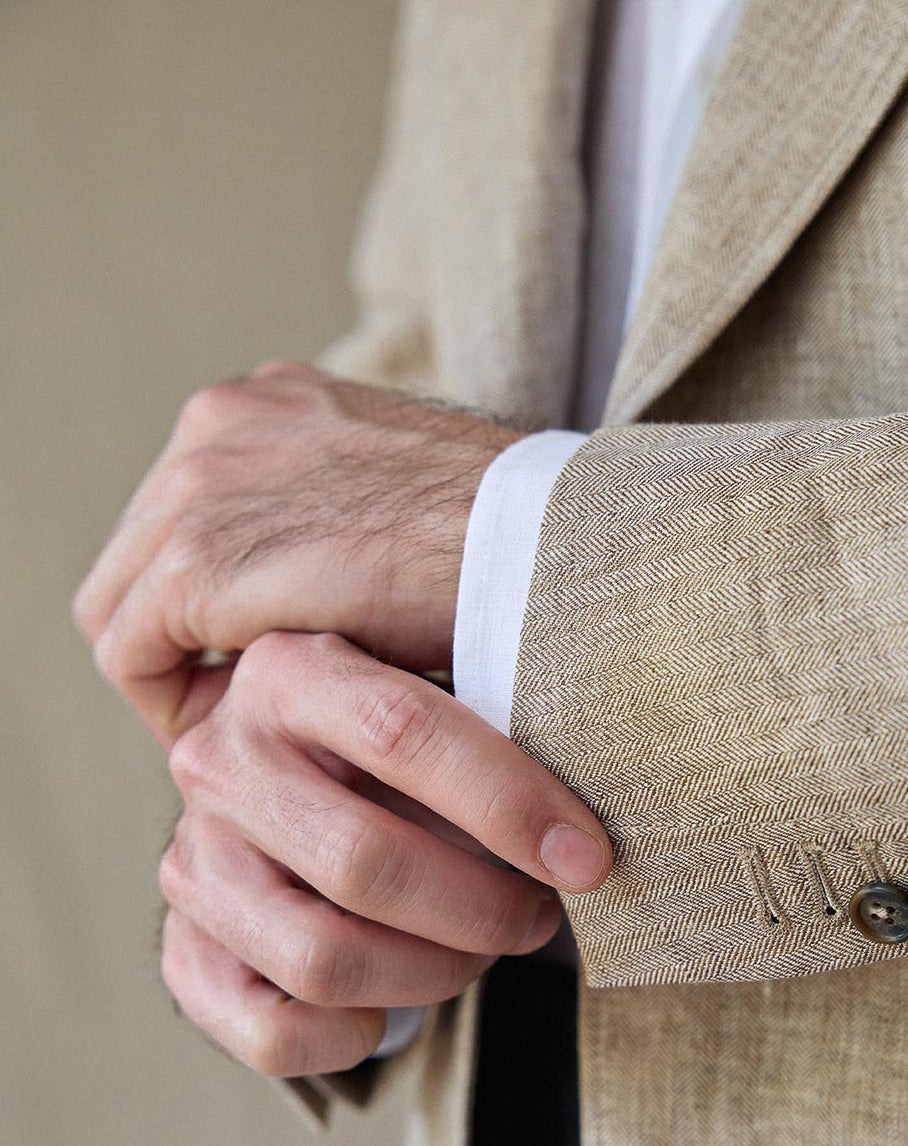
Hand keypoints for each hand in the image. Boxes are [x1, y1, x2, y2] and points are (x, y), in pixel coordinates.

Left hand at [73, 362, 521, 746]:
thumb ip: (339, 527)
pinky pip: (131, 654)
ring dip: (169, 679)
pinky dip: (169, 705)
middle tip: (232, 714)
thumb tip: (316, 593)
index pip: (182, 515)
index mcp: (271, 403)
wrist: (547, 542)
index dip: (203, 608)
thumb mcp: (406, 505)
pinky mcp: (204, 559)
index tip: (252, 671)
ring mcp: (200, 484)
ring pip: (119, 609)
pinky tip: (233, 739)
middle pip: (136, 558)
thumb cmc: (509, 543)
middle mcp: (218, 424)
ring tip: (235, 736)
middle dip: (172, 642)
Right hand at [160, 630, 611, 1077]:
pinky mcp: (183, 950)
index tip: (587, 859)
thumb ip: (491, 742)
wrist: (278, 797)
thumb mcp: (429, 708)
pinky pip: (277, 1033)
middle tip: (537, 917)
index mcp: (289, 674)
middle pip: (365, 863)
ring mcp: (191, 863)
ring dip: (434, 976)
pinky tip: (395, 1000)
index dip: (508, 804)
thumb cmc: (388, 757)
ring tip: (478, 954)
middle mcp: (220, 761)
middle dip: (481, 910)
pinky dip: (358, 1035)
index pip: (403, 733)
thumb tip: (584, 833)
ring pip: (324, 959)